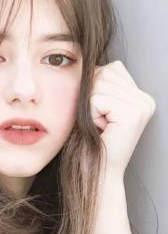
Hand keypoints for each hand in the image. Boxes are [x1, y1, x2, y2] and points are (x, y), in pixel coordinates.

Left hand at [90, 60, 155, 174]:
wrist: (97, 172)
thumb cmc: (91, 141)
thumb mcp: (95, 106)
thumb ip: (99, 83)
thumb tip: (88, 60)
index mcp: (139, 96)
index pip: (110, 68)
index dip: (94, 90)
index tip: (100, 115)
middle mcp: (146, 99)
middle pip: (103, 73)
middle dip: (91, 98)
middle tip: (99, 122)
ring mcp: (143, 106)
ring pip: (98, 85)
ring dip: (89, 107)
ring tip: (100, 126)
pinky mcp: (133, 114)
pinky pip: (96, 99)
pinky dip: (90, 114)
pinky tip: (101, 130)